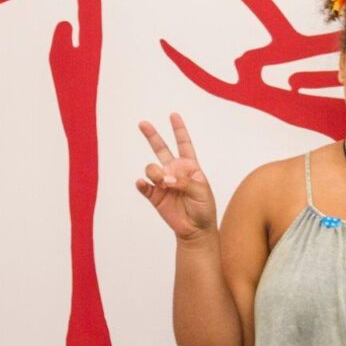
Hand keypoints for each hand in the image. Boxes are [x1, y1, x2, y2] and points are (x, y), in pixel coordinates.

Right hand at [136, 112, 216, 240]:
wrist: (196, 229)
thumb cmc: (203, 208)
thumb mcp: (201, 191)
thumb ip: (184, 182)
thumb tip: (165, 179)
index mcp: (190, 167)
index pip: (184, 144)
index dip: (179, 129)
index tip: (173, 115)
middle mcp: (174, 171)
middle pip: (161, 149)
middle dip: (152, 136)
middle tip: (142, 123)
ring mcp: (163, 183)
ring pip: (151, 168)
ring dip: (155, 173)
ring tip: (164, 183)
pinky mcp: (154, 196)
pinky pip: (144, 186)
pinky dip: (142, 184)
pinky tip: (143, 184)